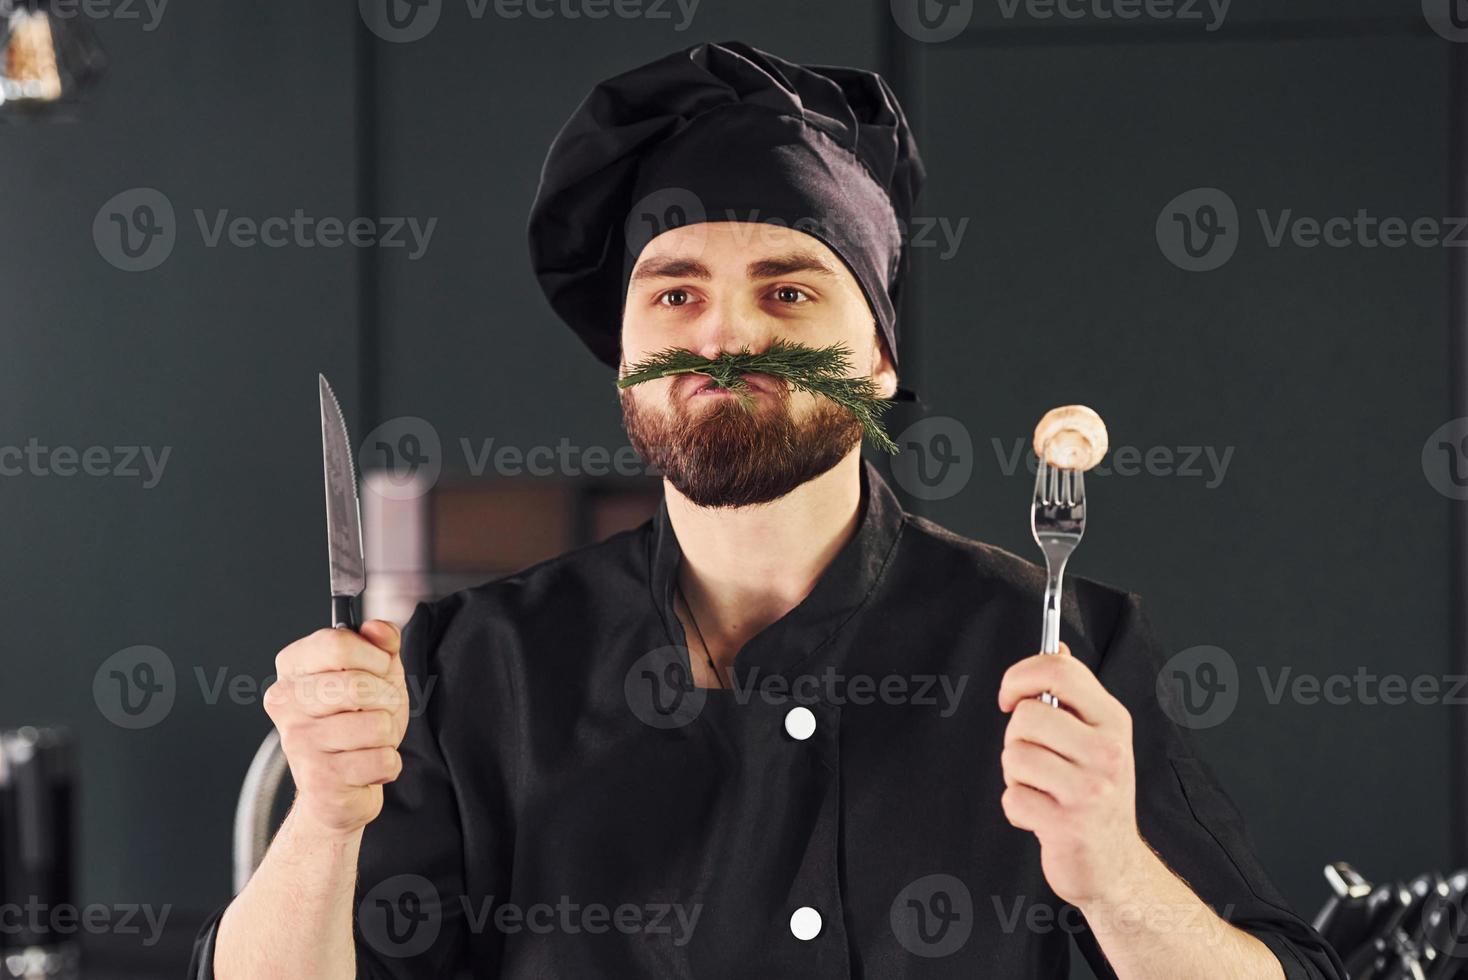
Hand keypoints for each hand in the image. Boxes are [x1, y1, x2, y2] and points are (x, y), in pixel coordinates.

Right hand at [264, 620, 408, 835]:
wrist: (343, 784)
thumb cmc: (357, 723)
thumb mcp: (377, 672)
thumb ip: (381, 643)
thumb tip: (377, 628)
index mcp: (294, 666)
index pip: (337, 643)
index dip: (374, 657)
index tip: (379, 670)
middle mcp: (286, 701)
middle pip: (357, 685)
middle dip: (386, 698)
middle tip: (379, 709)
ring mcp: (298, 741)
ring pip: (377, 725)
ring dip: (388, 734)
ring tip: (369, 739)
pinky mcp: (318, 779)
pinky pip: (382, 761)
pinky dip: (387, 764)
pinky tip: (366, 765)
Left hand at [997, 642, 1151, 908]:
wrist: (1115, 865)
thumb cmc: (1095, 794)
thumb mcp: (1096, 737)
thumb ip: (1074, 693)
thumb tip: (1056, 646)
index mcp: (1112, 720)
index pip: (1060, 670)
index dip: (1020, 676)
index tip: (1009, 697)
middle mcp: (1108, 750)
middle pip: (1027, 716)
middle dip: (1015, 738)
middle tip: (1035, 759)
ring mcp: (1091, 789)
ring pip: (1015, 756)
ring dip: (1015, 776)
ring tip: (1041, 789)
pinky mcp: (1070, 825)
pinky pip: (1012, 798)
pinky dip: (1016, 809)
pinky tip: (1041, 816)